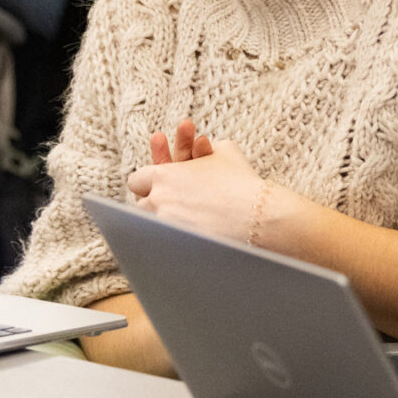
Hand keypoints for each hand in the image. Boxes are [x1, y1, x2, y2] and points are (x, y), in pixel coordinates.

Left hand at [127, 120, 282, 241]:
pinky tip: (190, 237)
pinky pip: (164, 246)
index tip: (160, 185)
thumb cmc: (241, 181)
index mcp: (162, 176)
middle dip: (155, 203)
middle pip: (142, 205)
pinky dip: (172, 242)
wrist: (259, 216)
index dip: (150, 182)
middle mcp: (157, 201)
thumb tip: (199, 147)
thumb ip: (203, 148)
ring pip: (151, 227)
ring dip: (163, 222)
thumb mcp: (223, 151)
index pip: (137, 180)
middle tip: (173, 204)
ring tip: (184, 221)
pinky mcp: (176, 249)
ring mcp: (165, 228)